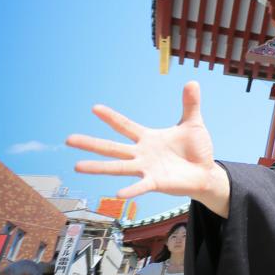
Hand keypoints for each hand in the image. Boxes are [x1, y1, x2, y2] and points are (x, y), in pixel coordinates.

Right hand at [67, 82, 225, 206]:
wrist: (206, 172)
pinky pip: (141, 186)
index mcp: (148, 138)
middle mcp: (142, 154)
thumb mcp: (193, 123)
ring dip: (98, 167)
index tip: (94, 108)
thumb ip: (190, 104)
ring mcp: (147, 169)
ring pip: (118, 167)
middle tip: (68, 139)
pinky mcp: (156, 183)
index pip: (126, 126)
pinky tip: (117, 193)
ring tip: (77, 166)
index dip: (111, 117)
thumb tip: (192, 81)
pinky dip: (131, 190)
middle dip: (91, 143)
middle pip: (112, 147)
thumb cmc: (196, 149)